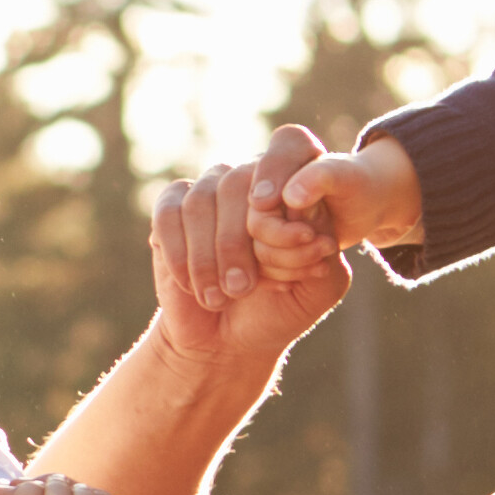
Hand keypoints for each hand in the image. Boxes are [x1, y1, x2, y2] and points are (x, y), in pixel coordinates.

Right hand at [147, 126, 399, 376]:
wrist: (230, 343)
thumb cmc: (277, 311)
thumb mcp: (318, 291)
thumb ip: (324, 255)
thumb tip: (311, 226)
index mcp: (294, 186)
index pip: (288, 150)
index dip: (280, 174)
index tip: (273, 209)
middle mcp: (249, 179)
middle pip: (238, 182)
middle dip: (239, 241)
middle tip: (244, 287)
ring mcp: (207, 192)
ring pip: (201, 201)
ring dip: (209, 256)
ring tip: (221, 296)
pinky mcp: (171, 211)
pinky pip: (169, 216)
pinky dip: (181, 256)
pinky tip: (194, 288)